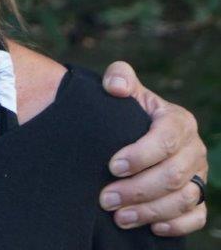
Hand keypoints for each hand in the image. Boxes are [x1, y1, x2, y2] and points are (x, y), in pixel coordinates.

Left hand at [99, 61, 207, 235]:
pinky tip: (153, 228)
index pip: (167, 140)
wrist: (132, 130)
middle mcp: (194, 149)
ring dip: (151, 211)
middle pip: (173, 175)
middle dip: (137, 190)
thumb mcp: (122, 88)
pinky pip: (197, 216)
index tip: (112, 165)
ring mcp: (198, 175)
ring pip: (184, 199)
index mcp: (179, 121)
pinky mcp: (198, 197)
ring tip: (118, 216)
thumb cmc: (126, 109)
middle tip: (105, 198)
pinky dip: (177, 224)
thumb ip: (118, 77)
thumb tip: (116, 86)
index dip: (141, 155)